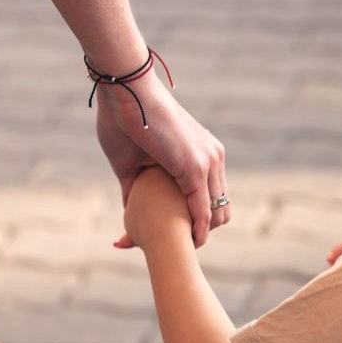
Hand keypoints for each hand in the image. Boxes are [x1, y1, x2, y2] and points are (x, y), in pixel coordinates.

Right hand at [96, 70, 228, 246]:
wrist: (125, 92)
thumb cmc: (122, 120)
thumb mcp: (130, 164)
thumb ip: (135, 188)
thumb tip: (129, 209)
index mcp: (201, 153)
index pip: (210, 197)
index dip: (195, 221)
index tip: (174, 235)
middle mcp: (212, 157)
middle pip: (219, 209)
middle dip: (198, 232)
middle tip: (174, 246)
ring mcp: (207, 161)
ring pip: (215, 213)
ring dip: (197, 236)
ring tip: (178, 250)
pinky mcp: (196, 166)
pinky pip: (202, 210)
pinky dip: (195, 231)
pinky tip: (187, 244)